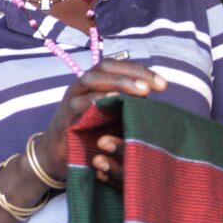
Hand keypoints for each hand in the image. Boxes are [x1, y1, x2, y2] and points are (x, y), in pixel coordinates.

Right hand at [35, 59, 166, 181]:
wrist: (59, 157)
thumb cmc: (90, 135)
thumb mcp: (111, 116)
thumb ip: (127, 104)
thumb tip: (153, 94)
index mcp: (94, 83)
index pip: (116, 65)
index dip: (139, 70)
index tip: (163, 84)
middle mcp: (81, 86)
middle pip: (104, 67)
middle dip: (132, 73)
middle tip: (155, 86)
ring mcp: (71, 99)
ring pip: (92, 80)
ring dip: (119, 83)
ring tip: (143, 91)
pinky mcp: (65, 116)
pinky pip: (81, 103)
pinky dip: (98, 99)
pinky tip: (116, 101)